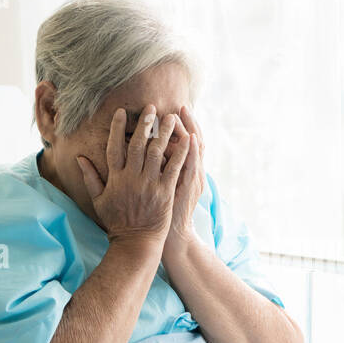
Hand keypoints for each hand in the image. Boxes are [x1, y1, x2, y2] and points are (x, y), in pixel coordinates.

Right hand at [77, 105, 190, 245]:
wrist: (135, 242)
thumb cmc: (116, 221)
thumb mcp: (98, 199)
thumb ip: (90, 177)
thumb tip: (79, 157)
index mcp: (115, 177)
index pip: (115, 146)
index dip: (118, 128)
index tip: (122, 112)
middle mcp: (131, 177)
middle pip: (138, 144)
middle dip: (145, 124)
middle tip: (151, 107)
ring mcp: (149, 184)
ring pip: (157, 152)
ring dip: (164, 133)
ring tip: (170, 117)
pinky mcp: (165, 191)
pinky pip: (174, 167)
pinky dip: (181, 152)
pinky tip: (187, 139)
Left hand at [163, 105, 205, 256]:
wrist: (173, 236)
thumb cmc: (163, 213)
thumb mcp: (166, 188)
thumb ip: (162, 168)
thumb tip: (151, 151)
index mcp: (182, 170)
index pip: (184, 142)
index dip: (182, 126)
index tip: (177, 109)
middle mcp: (190, 172)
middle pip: (190, 141)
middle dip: (186, 123)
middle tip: (180, 106)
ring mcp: (190, 179)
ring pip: (192, 151)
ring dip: (187, 131)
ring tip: (182, 115)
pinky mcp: (186, 188)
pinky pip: (190, 167)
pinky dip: (191, 152)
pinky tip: (190, 138)